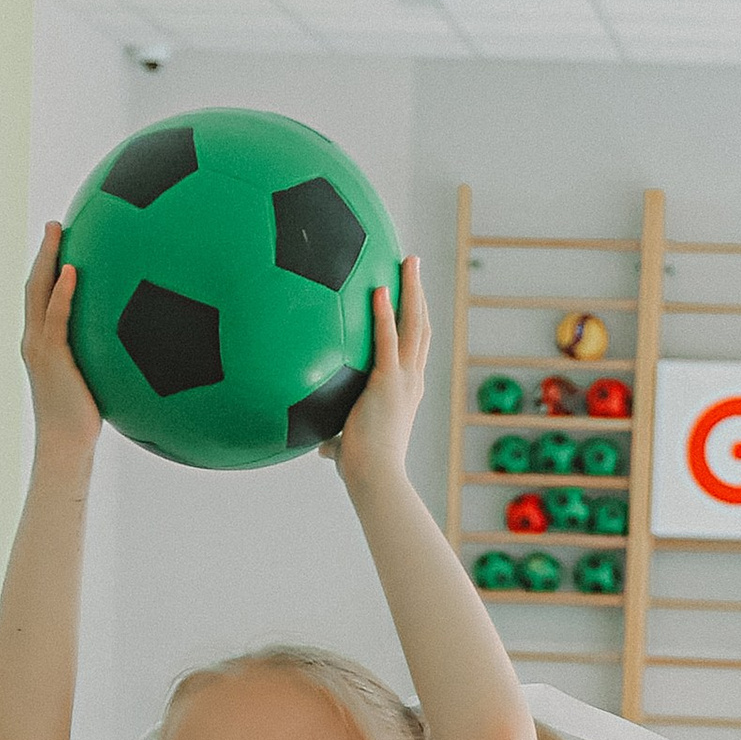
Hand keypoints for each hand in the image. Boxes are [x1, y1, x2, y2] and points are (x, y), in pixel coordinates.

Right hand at [22, 221, 100, 476]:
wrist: (67, 445)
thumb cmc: (84, 422)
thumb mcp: (96, 382)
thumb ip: (107, 359)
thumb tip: (135, 347)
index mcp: (43, 344)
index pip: (41, 298)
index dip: (47, 269)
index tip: (58, 243)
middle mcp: (35, 340)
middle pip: (33, 286)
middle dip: (42, 253)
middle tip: (53, 224)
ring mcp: (39, 347)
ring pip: (37, 293)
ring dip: (46, 259)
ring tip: (56, 231)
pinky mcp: (51, 357)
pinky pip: (56, 317)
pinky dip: (62, 292)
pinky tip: (74, 270)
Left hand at [327, 256, 429, 483]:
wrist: (375, 479)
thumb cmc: (363, 470)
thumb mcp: (348, 448)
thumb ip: (335, 440)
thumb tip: (319, 447)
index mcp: (406, 390)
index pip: (414, 346)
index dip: (414, 317)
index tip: (410, 295)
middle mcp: (412, 379)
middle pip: (421, 325)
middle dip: (418, 291)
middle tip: (412, 263)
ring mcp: (404, 378)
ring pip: (414, 324)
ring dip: (412, 289)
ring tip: (408, 260)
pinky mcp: (388, 381)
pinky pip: (386, 340)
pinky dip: (385, 313)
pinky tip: (379, 288)